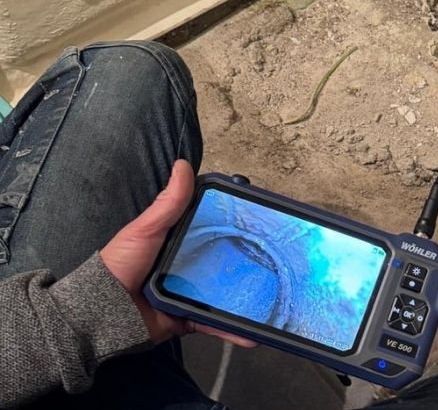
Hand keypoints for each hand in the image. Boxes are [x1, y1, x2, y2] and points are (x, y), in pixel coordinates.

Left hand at [101, 160, 255, 347]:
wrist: (101, 314)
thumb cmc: (121, 266)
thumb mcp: (146, 229)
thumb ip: (168, 202)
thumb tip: (183, 164)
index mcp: (177, 245)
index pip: (211, 234)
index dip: (234, 230)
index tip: (259, 225)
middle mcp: (186, 269)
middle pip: (223, 265)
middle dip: (248, 266)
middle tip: (275, 263)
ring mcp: (189, 296)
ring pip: (224, 296)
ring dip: (246, 300)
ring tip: (273, 299)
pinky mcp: (188, 320)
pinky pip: (215, 324)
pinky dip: (233, 330)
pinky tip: (254, 333)